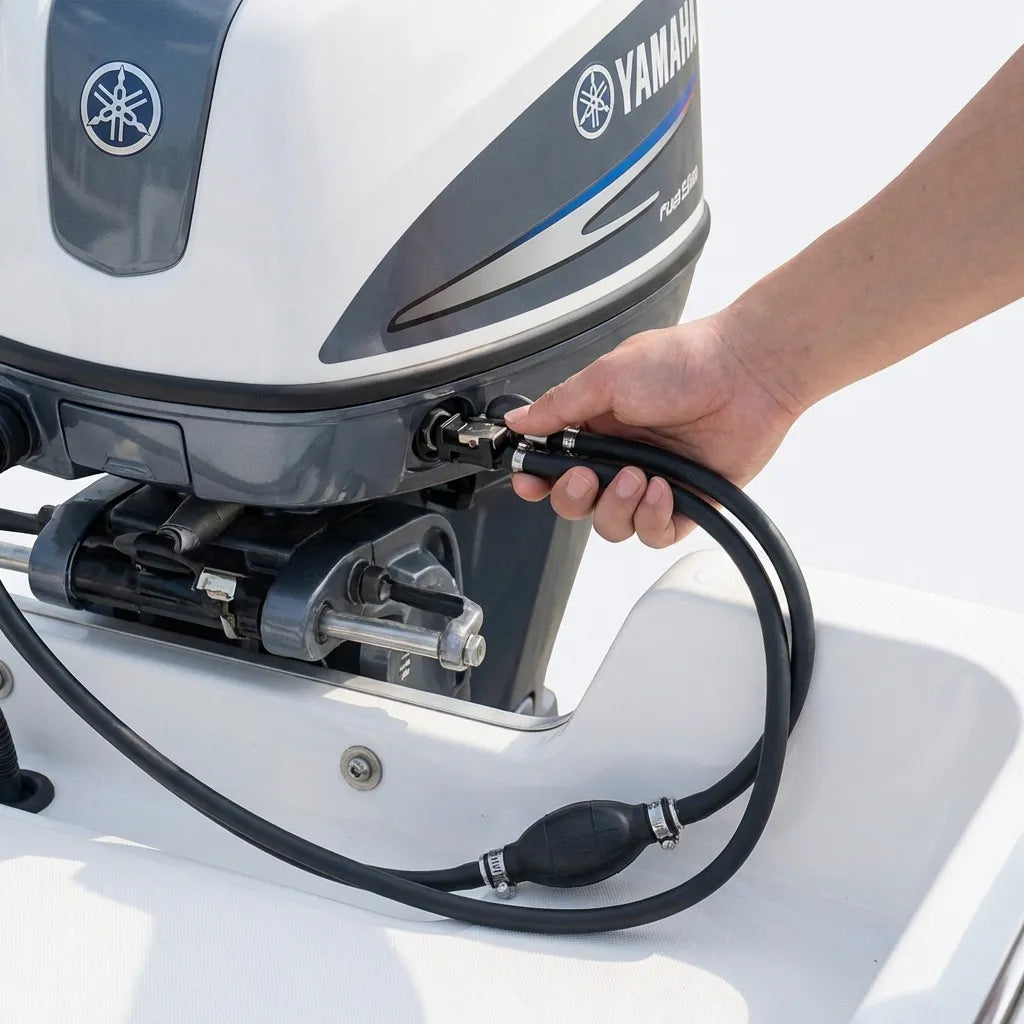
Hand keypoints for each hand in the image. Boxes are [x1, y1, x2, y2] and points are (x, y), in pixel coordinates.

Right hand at [504, 310, 803, 547]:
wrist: (748, 373)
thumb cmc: (685, 362)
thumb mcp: (607, 376)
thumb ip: (559, 404)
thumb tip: (518, 421)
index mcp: (597, 424)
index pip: (553, 465)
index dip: (537, 479)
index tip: (530, 482)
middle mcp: (621, 456)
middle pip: (576, 502)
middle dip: (574, 497)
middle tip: (588, 476)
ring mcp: (652, 481)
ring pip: (611, 524)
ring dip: (617, 507)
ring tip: (638, 477)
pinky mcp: (686, 503)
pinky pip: (653, 534)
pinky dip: (652, 519)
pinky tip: (663, 490)